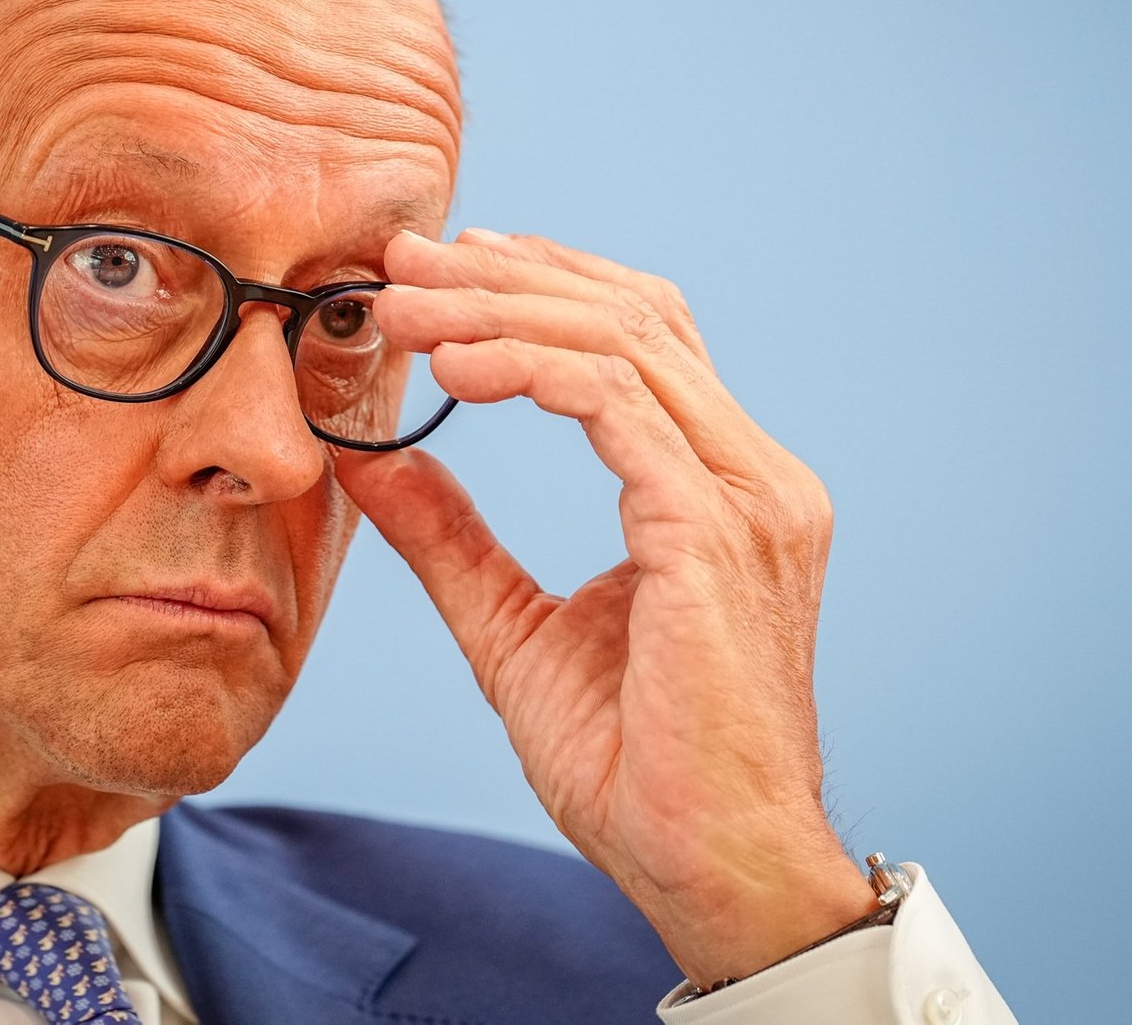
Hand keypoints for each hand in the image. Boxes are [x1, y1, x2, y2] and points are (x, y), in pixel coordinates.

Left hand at [333, 227, 875, 988]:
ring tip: (405, 305)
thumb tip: (377, 460)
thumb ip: (453, 538)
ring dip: (502, 307)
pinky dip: (529, 367)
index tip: (441, 270)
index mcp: (722, 487)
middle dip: (507, 274)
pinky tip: (454, 368)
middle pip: (632, 315)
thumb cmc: (635, 767)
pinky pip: (617, 404)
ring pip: (622, 340)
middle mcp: (754, 476)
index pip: (642, 336)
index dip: (541, 283)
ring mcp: (748, 499)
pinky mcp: (715, 533)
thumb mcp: (517, 629)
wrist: (710, 872)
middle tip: (402, 260)